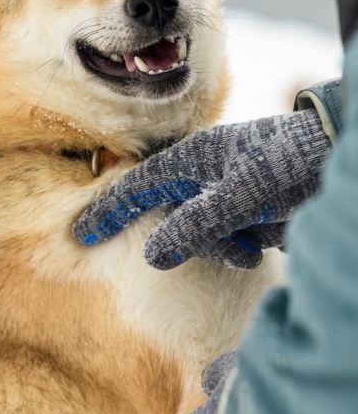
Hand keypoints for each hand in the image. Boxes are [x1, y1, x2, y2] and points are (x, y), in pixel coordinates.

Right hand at [73, 110, 330, 269]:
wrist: (339, 161)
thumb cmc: (291, 166)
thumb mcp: (242, 196)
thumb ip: (197, 225)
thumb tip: (152, 254)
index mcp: (194, 159)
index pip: (138, 185)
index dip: (108, 209)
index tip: (81, 233)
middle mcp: (204, 175)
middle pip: (170, 216)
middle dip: (186, 239)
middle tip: (220, 248)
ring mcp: (224, 193)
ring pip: (198, 233)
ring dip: (219, 247)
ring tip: (249, 247)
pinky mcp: (244, 211)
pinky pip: (224, 239)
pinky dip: (237, 248)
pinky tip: (261, 246)